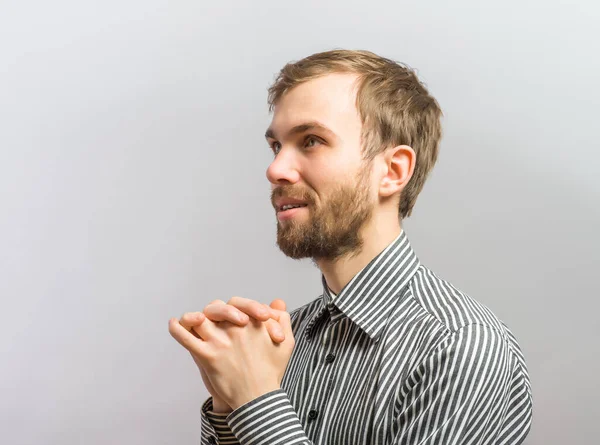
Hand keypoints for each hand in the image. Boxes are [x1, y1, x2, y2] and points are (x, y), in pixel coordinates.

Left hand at [169, 304, 294, 410]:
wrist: (259, 399)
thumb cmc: (272, 372)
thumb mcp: (287, 343)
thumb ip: (282, 319)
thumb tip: (276, 302)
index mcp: (254, 322)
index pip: (239, 304)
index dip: (237, 308)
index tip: (239, 318)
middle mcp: (236, 328)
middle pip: (217, 308)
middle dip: (216, 310)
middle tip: (216, 317)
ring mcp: (220, 341)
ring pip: (200, 319)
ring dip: (194, 316)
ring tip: (193, 318)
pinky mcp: (207, 356)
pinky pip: (186, 338)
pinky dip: (177, 329)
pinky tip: (173, 323)